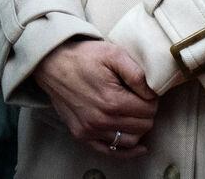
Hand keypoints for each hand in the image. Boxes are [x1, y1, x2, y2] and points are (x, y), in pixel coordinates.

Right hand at [32, 38, 158, 157]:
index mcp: (112, 100)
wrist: (52, 64)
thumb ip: (137, 73)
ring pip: (131, 140)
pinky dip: (126, 151)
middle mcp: (101, 120)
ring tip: (132, 113)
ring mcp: (90, 130)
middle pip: (143, 126)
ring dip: (137, 128)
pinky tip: (138, 145)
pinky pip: (111, 152)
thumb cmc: (84, 56)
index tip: (143, 90)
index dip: (151, 98)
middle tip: (138, 99)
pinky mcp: (82, 135)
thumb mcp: (113, 54)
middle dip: (146, 112)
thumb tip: (152, 93)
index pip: (149, 109)